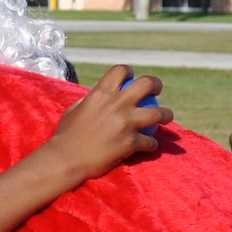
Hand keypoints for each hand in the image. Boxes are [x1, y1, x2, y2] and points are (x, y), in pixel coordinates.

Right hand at [43, 65, 170, 181]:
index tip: (133, 77)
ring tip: (166, 117)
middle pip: (147, 84)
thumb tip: (98, 95)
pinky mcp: (130, 143)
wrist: (65, 160)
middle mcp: (116, 105)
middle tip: (156, 92)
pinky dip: (151, 144)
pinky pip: (150, 142)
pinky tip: (151, 146)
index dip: (129, 71)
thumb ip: (89, 100)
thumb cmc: (65, 136)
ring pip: (159, 113)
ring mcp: (126, 124)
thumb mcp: (74, 110)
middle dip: (156, 85)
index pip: (121, 71)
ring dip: (166, 115)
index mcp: (101, 94)